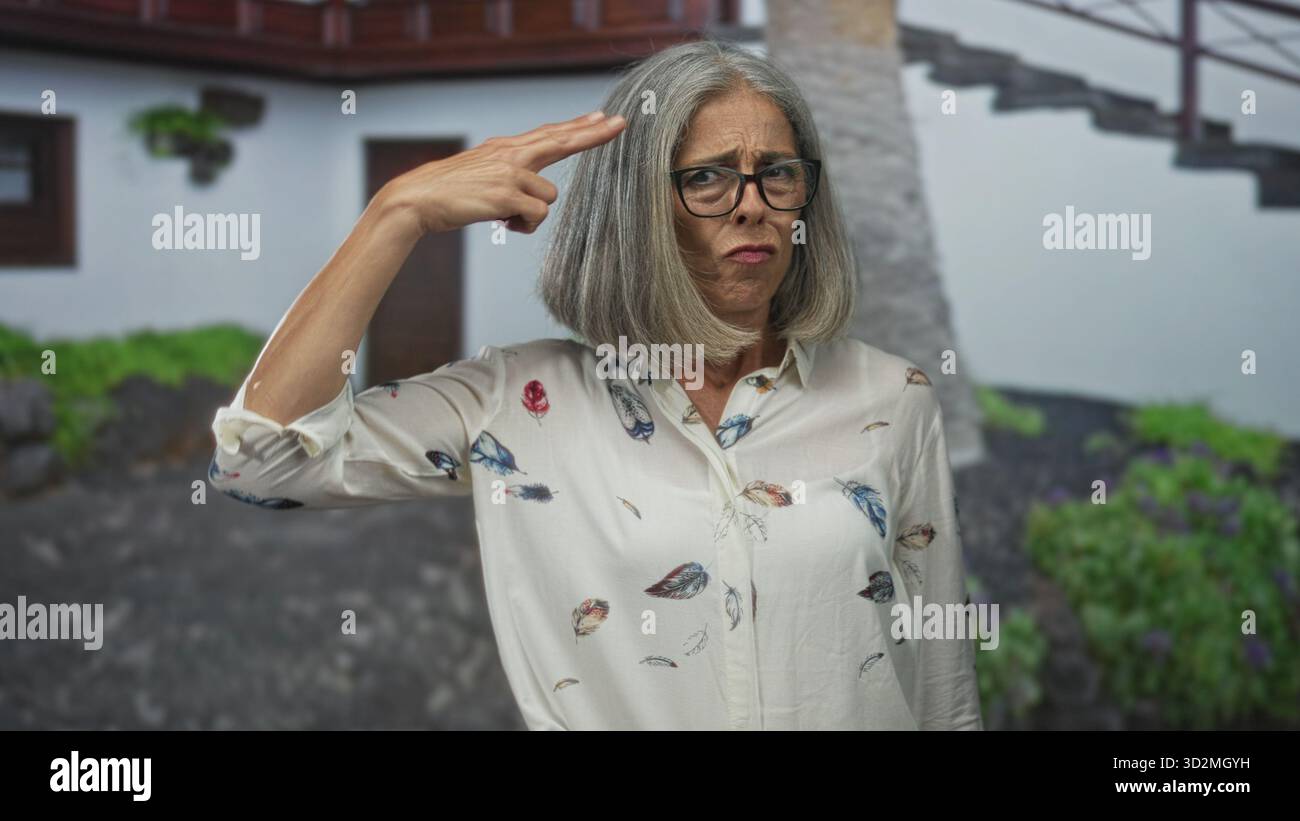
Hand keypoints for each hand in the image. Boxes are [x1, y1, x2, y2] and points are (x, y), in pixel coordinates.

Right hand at [379, 111, 626, 236]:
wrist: (419, 198)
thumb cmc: (451, 192)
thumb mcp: (483, 173)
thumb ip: (510, 174)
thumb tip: (531, 190)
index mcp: (507, 148)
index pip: (550, 133)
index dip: (579, 126)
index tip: (603, 116)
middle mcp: (512, 154)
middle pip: (561, 141)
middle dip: (593, 133)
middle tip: (620, 122)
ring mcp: (510, 173)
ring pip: (549, 198)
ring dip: (531, 214)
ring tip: (505, 215)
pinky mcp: (506, 195)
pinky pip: (536, 216)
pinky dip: (523, 226)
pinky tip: (503, 222)